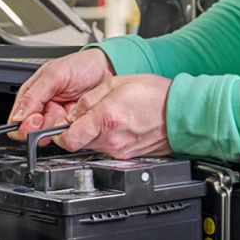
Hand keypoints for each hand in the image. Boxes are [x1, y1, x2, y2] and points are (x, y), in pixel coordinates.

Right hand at [7, 49, 114, 139]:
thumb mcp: (54, 74)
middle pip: (33, 131)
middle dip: (44, 126)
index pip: (17, 120)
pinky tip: (77, 119)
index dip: (25, 125)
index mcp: (32, 95)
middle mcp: (43, 108)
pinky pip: (67, 135)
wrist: (106, 68)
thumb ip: (34, 94)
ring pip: (50, 135)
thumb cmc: (81, 65)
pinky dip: (72, 130)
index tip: (37, 120)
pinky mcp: (72, 125)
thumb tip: (18, 116)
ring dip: (59, 128)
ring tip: (69, 115)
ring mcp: (58, 118)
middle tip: (56, 116)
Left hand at [53, 74, 172, 158]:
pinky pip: (108, 148)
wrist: (181, 112)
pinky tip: (119, 124)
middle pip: (79, 143)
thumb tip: (73, 112)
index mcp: (106, 119)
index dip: (57, 134)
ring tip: (108, 115)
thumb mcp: (117, 84)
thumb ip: (89, 99)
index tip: (57, 127)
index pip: (67, 139)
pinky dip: (107, 138)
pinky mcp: (128, 155)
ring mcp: (120, 151)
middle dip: (77, 130)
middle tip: (86, 115)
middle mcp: (111, 140)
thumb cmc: (155, 95)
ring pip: (93, 146)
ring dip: (93, 133)